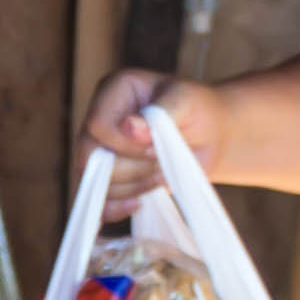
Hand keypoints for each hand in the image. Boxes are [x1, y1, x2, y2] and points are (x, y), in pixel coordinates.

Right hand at [79, 69, 213, 207]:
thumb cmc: (199, 110)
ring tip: (162, 176)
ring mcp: (101, 149)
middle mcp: (101, 118)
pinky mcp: (108, 176)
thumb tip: (128, 127)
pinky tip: (138, 204)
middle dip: (130, 169)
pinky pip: (98, 202)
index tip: (157, 146)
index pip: (97, 125)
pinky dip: (115, 209)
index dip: (125, 144)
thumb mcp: (187, 102)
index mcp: (114, 91)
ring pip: (95, 182)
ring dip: (132, 187)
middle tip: (161, 165)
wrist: (210, 135)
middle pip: (89, 157)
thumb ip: (161, 112)